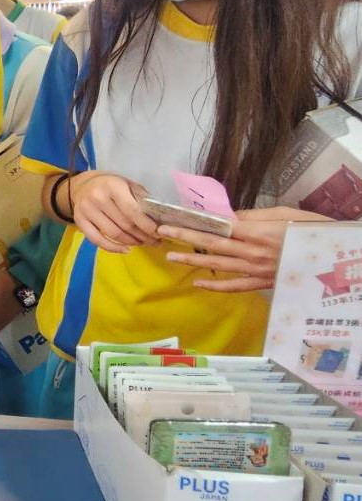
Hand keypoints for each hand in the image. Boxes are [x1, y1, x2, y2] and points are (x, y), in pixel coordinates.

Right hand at [68, 172, 159, 252]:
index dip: (146, 224)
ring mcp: (86, 210)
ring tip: (142, 243)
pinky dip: (113, 248)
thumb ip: (141, 199)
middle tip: (154, 241)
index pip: (132, 210)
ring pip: (113, 234)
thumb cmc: (111, 185)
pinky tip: (126, 250)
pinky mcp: (79, 220)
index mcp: (113, 186)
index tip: (158, 232)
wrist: (84, 185)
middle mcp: (97, 198)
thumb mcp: (128, 185)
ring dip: (131, 242)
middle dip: (142, 235)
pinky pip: (97, 240)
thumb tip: (158, 219)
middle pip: (124, 224)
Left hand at [159, 206, 330, 292]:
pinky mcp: (263, 283)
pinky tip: (199, 284)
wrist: (338, 256)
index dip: (195, 222)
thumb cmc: (312, 230)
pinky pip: (235, 286)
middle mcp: (253, 252)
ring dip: (193, 260)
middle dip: (185, 237)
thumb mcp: (285, 214)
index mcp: (258, 232)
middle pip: (213, 244)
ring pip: (219, 265)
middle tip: (161, 232)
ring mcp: (257, 270)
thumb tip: (227, 218)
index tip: (175, 217)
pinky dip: (216, 286)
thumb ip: (254, 217)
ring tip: (172, 256)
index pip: (219, 226)